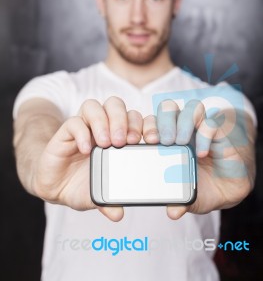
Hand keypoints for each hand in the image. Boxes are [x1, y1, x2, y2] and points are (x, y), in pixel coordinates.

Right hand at [32, 97, 142, 220]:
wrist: (55, 186)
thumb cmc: (83, 184)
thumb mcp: (99, 194)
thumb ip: (110, 200)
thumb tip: (118, 214)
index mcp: (119, 136)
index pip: (137, 118)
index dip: (147, 124)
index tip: (152, 140)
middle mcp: (102, 127)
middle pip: (116, 105)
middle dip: (124, 120)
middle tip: (125, 141)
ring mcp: (84, 127)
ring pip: (95, 106)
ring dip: (103, 121)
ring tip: (105, 143)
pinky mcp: (65, 132)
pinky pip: (74, 122)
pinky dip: (81, 133)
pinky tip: (85, 149)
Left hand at [143, 99, 255, 219]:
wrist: (233, 184)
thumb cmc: (205, 185)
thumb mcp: (191, 196)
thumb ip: (180, 201)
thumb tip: (173, 212)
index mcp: (167, 141)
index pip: (150, 123)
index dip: (143, 127)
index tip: (140, 142)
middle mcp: (183, 129)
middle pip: (167, 108)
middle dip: (160, 121)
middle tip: (160, 141)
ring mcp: (201, 128)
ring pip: (189, 107)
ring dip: (182, 122)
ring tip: (179, 142)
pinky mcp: (219, 131)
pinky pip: (211, 122)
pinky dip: (205, 134)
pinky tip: (201, 152)